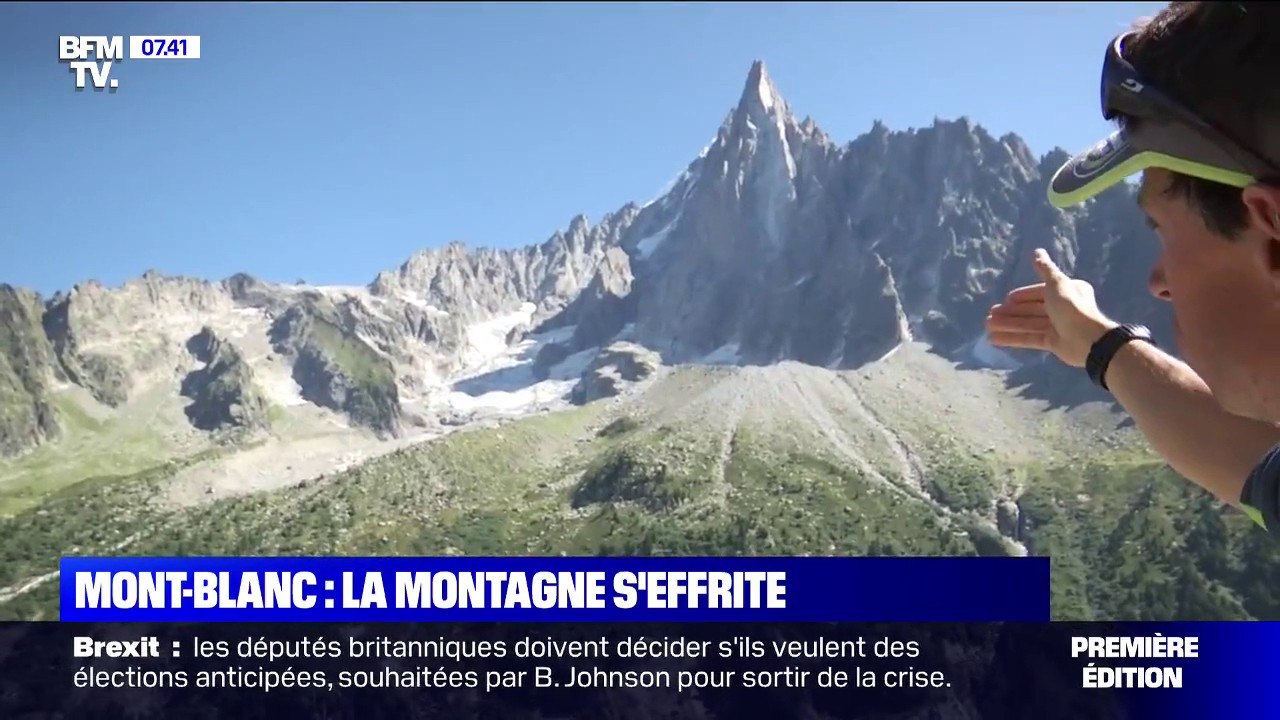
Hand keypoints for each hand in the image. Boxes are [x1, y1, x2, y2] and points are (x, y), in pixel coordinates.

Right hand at [986, 249, 1119, 367]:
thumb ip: (1045, 269)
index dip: (1023, 295)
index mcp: (1067, 291)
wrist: (1087, 339)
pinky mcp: (1053, 343)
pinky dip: (1013, 338)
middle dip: (1011, 312)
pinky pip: (1029, 338)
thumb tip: (1037, 251)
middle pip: (1032, 309)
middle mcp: (1062, 308)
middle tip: (990, 314)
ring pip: (1028, 324)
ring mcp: (1057, 326)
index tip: (1006, 299)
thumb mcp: (1057, 283)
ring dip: (1008, 324)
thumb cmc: (1072, 307)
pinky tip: (994, 339)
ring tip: (987, 326)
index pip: (1040, 292)